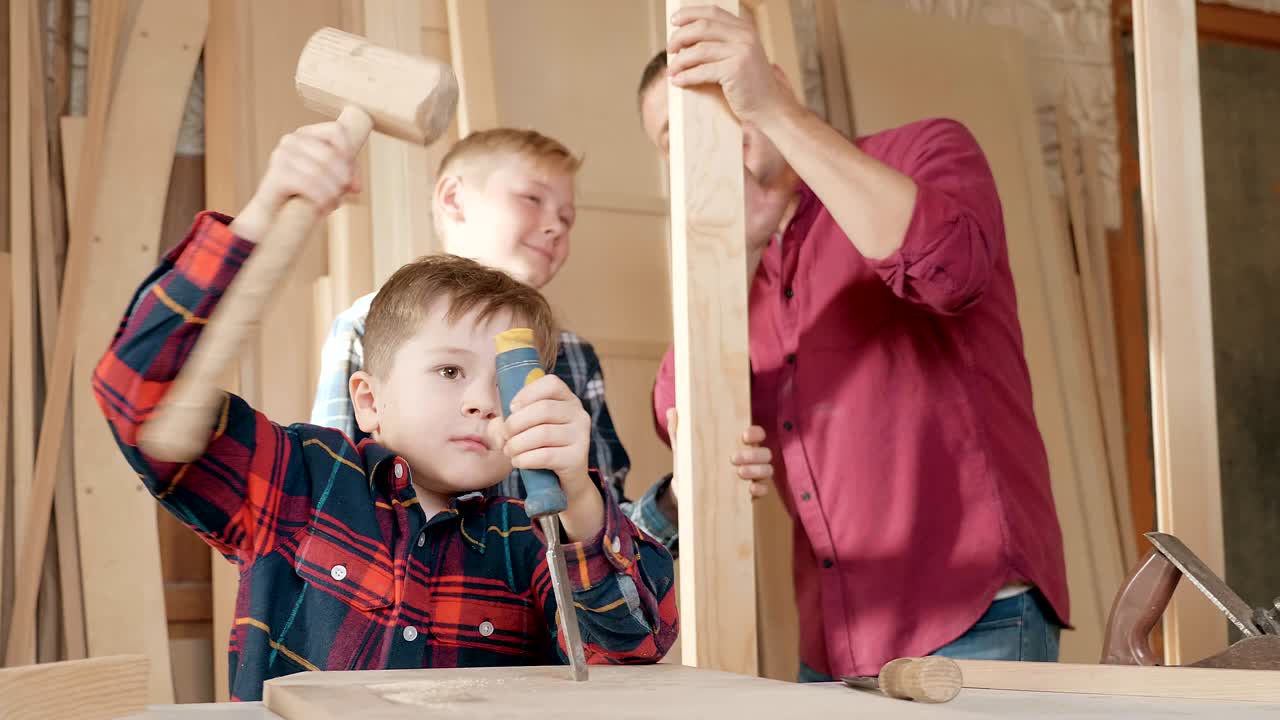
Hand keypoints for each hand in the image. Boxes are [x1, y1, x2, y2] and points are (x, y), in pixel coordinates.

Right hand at [230, 122, 361, 241]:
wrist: (272, 214)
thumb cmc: (302, 193)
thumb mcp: (327, 180)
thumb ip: (345, 176)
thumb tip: (356, 187)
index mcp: (305, 135)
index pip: (336, 131)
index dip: (349, 154)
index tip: (351, 177)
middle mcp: (291, 140)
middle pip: (330, 155)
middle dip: (342, 178)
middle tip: (341, 194)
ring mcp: (281, 155)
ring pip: (320, 171)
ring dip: (332, 192)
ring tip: (333, 204)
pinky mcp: (277, 174)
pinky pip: (308, 184)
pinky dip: (320, 198)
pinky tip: (322, 208)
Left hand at [492, 374, 601, 540]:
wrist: (564, 480)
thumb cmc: (541, 447)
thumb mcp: (527, 428)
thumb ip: (509, 421)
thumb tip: (498, 427)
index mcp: (567, 399)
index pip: (551, 383)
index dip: (527, 393)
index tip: (511, 409)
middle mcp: (579, 414)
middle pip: (544, 409)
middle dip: (515, 423)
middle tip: (504, 436)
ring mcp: (581, 436)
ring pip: (543, 433)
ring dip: (517, 444)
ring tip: (509, 451)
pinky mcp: (577, 458)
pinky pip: (546, 456)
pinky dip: (525, 459)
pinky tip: (518, 462)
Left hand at [665, 408, 773, 502]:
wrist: (685, 493)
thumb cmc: (689, 465)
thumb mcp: (683, 448)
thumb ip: (678, 430)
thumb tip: (672, 411)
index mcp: (737, 443)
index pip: (756, 434)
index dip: (755, 432)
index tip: (744, 435)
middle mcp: (750, 458)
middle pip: (764, 452)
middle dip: (753, 454)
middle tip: (733, 458)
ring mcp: (752, 475)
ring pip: (767, 469)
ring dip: (757, 470)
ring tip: (739, 473)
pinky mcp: (750, 492)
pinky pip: (763, 490)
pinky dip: (760, 489)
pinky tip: (750, 489)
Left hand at [666, 6, 797, 126]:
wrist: (769, 107)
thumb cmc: (750, 85)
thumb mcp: (739, 56)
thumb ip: (721, 43)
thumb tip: (686, 39)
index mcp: (744, 29)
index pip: (712, 12)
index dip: (690, 14)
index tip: (674, 21)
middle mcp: (745, 36)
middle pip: (702, 27)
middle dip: (680, 37)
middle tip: (670, 49)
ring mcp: (741, 52)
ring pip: (699, 50)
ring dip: (680, 60)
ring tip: (671, 70)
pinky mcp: (735, 70)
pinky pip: (702, 71)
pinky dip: (686, 76)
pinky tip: (677, 81)